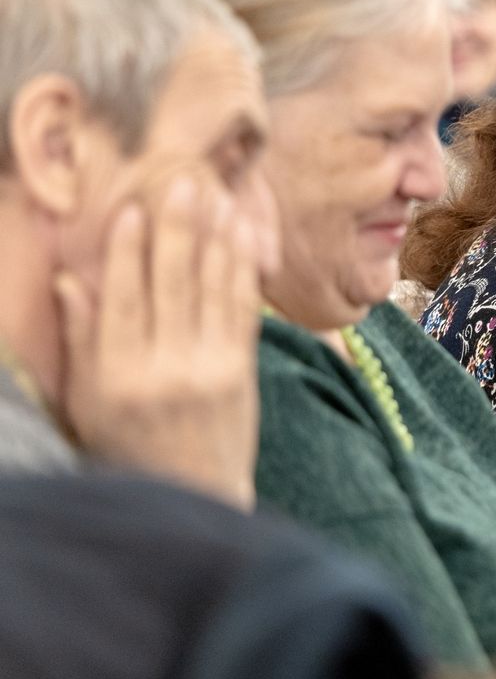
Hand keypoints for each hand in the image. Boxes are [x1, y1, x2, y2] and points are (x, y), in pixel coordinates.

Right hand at [54, 177, 262, 507]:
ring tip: (218, 196)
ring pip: (211, 289)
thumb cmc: (128, 446)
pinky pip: (242, 309)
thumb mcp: (87, 401)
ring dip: (216, 238)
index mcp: (116, 376)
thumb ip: (83, 339)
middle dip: (178, 229)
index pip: (121, 299)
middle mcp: (163, 369)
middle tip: (183, 183)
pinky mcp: (242, 372)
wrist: (192, 495)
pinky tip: (243, 236)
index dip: (126, 252)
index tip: (131, 209)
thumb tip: (68, 279)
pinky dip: (242, 269)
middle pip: (171, 284)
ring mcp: (208, 369)